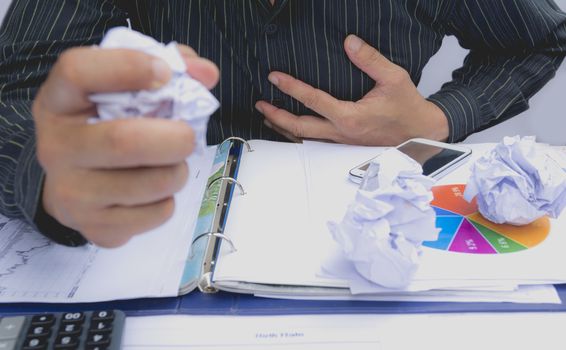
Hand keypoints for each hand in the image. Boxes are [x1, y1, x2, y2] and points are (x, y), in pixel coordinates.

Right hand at [33, 45, 218, 247]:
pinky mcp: (94, 227)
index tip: (164, 73)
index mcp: (58, 102)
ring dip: (177, 172)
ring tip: (173, 164)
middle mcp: (56, 147)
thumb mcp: (122, 90)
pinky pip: (154, 215)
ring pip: (148, 185)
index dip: (127, 67)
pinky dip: (168, 201)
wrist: (74, 186)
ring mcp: (71, 193)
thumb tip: (206, 73)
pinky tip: (155, 191)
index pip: (78, 72)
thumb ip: (167, 69)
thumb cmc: (106, 128)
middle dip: (174, 139)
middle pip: (123, 141)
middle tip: (188, 137)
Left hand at [255, 35, 448, 145]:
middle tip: (260, 104)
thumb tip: (350, 42)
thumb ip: (370, 59)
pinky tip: (290, 131)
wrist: (420, 134)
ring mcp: (341, 143)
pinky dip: (298, 137)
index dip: (291, 87)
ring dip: (283, 129)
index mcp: (350, 117)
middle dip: (276, 115)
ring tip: (267, 118)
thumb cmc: (408, 108)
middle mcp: (342, 133)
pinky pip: (315, 144)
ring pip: (305, 140)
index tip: (275, 77)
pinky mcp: (344, 147)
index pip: (312, 100)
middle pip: (299, 127)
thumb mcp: (394, 78)